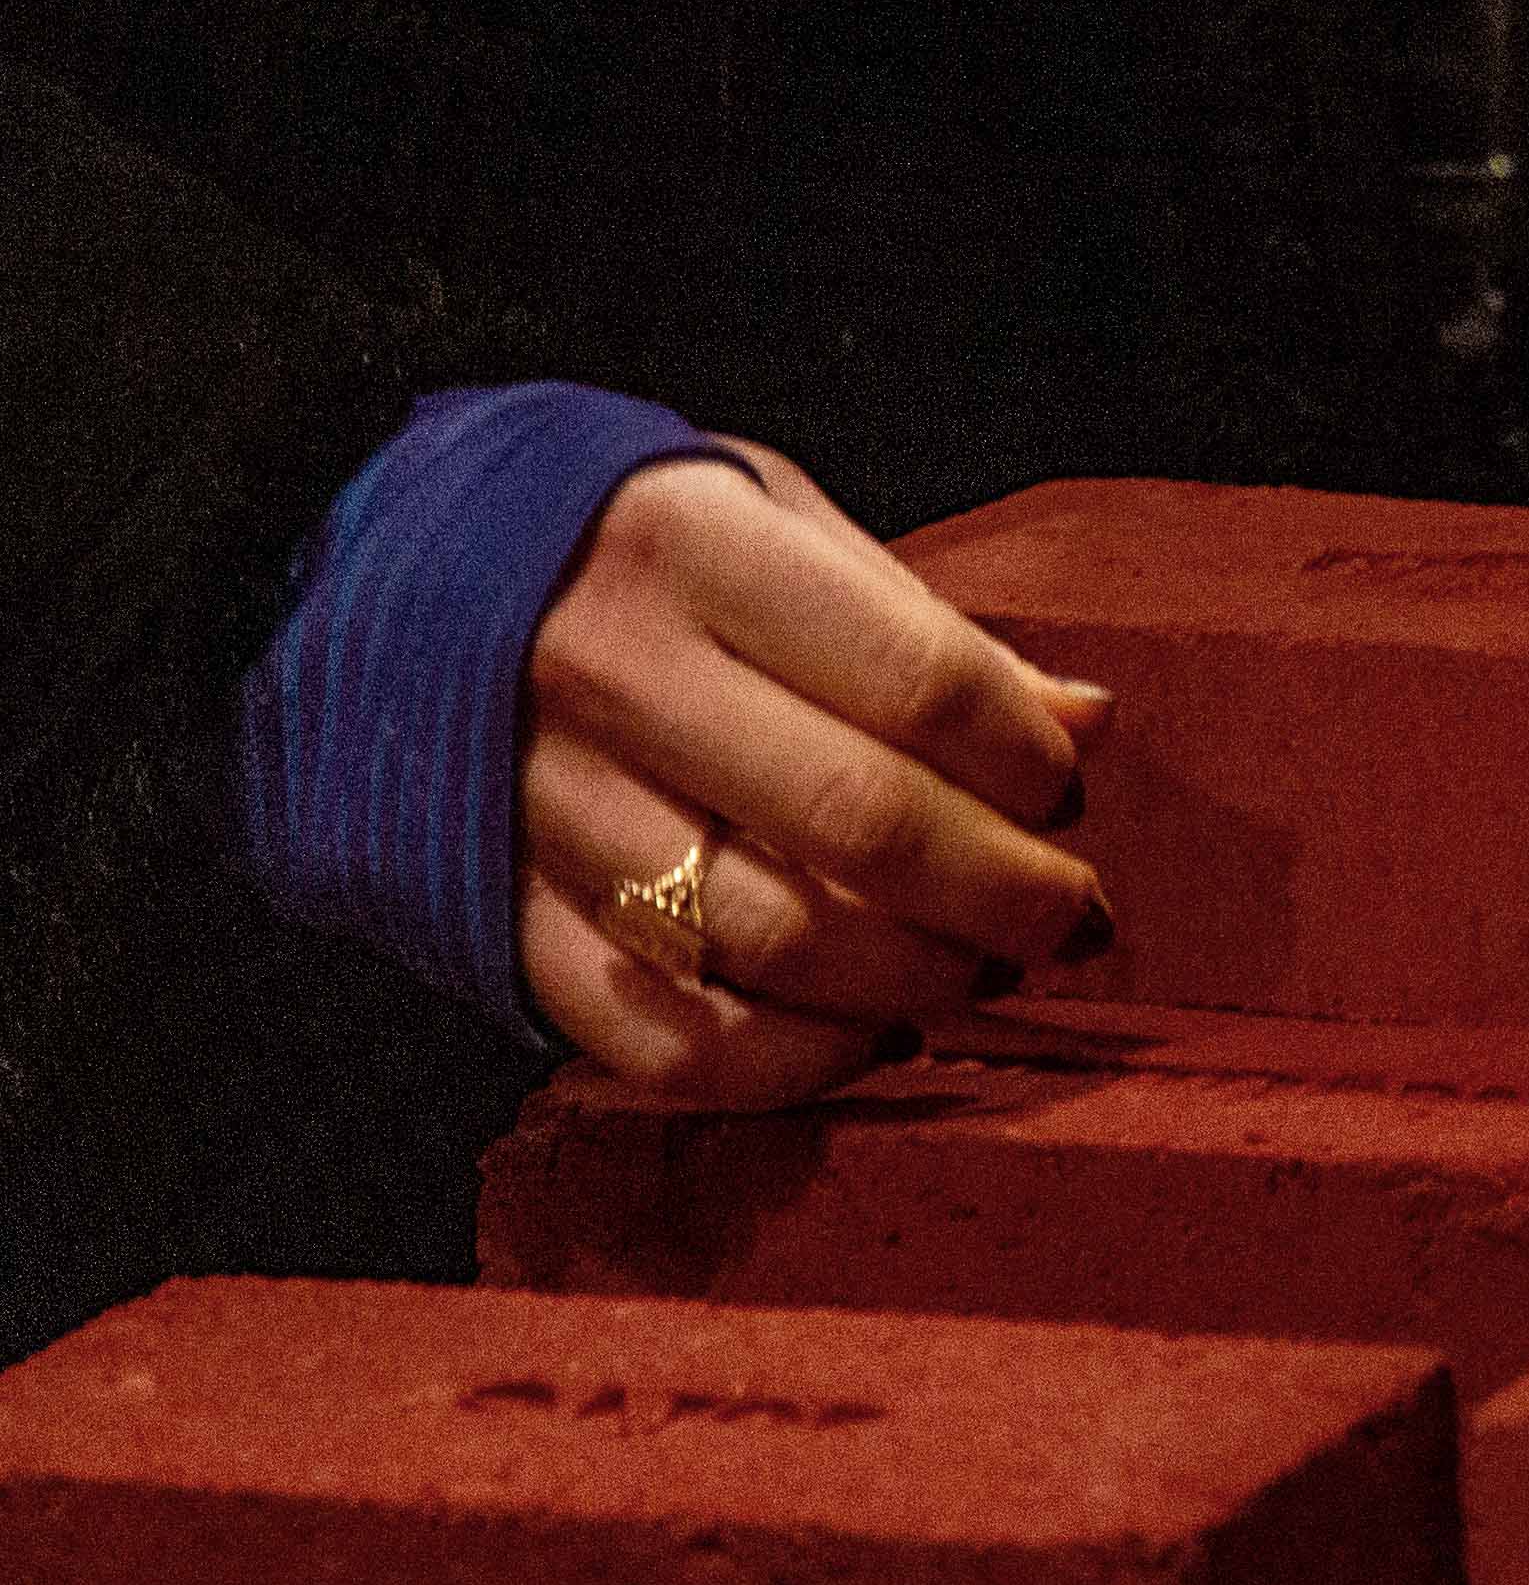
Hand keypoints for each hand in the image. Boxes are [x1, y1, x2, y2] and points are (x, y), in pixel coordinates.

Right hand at [515, 443, 1113, 1104]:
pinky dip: (794, 1062)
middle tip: (1072, 915)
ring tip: (985, 968)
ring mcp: (538, 807)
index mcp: (688, 549)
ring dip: (921, 979)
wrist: (386, 583)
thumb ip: (925, 631)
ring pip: (778, 939)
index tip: (1068, 793)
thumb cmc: (637, 552)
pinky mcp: (499, 919)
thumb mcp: (775, 523)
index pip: (920, 683)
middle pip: (864, 825)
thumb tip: (1086, 724)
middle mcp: (603, 675)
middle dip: (1008, 893)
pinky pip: (664, 1037)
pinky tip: (873, 1035)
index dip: (1027, 763)